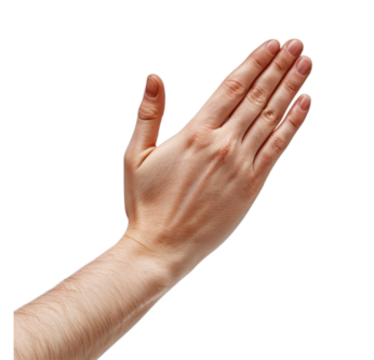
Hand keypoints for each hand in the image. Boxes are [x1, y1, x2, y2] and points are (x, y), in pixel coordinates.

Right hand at [121, 38, 312, 272]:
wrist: (162, 247)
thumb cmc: (144, 203)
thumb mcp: (136, 155)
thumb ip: (148, 114)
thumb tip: (153, 77)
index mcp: (194, 134)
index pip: (231, 88)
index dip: (253, 63)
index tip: (271, 44)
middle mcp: (222, 145)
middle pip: (257, 97)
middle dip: (279, 67)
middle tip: (297, 44)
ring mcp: (241, 165)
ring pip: (272, 117)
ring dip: (291, 87)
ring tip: (305, 64)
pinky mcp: (252, 184)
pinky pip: (278, 146)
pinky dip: (293, 123)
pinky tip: (305, 103)